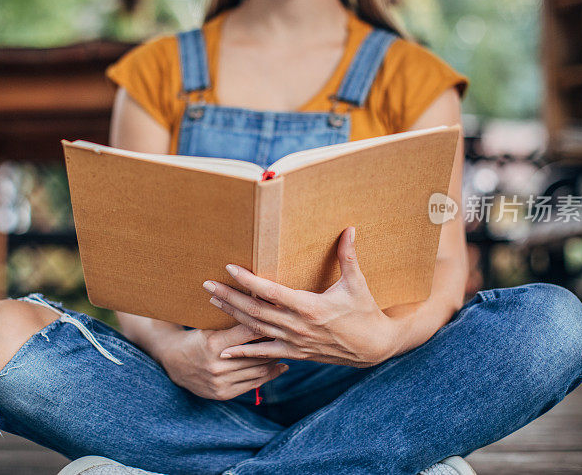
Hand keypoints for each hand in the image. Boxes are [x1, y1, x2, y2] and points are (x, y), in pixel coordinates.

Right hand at [156, 324, 288, 399]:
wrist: (172, 361)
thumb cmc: (195, 336)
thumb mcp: (210, 325)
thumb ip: (232, 319)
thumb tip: (261, 304)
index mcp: (213, 343)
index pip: (248, 332)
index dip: (267, 324)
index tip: (282, 318)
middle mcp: (217, 364)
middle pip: (256, 353)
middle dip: (276, 343)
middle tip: (291, 334)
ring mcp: (220, 382)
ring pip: (258, 370)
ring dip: (275, 359)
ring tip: (288, 348)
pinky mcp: (223, 393)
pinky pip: (253, 384)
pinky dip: (269, 375)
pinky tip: (280, 366)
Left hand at [203, 227, 406, 366]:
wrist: (374, 347)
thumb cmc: (365, 312)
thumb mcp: (356, 283)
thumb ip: (348, 255)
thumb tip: (350, 228)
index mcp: (308, 307)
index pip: (270, 292)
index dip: (248, 280)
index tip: (229, 268)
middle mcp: (296, 326)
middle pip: (254, 310)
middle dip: (229, 296)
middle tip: (206, 284)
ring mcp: (294, 342)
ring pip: (255, 329)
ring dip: (232, 315)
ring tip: (212, 302)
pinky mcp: (296, 353)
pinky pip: (265, 353)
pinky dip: (243, 352)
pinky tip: (224, 351)